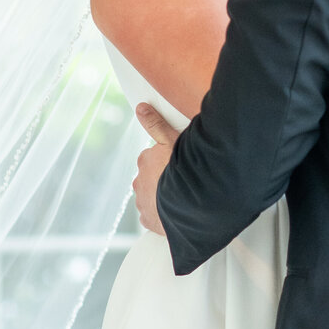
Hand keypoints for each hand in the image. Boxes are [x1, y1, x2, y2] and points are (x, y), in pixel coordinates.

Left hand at [132, 103, 177, 235]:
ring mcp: (142, 202)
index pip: (153, 159)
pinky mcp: (148, 221)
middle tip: (183, 181)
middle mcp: (139, 181)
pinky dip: (162, 215)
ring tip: (181, 198)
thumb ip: (156, 123)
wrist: (190, 203)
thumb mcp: (172, 139)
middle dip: (163, 180)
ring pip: (152, 197)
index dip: (168, 161)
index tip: (181, 165)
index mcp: (145, 160)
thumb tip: (140, 107)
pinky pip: (153, 217)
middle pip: (152, 178)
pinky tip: (176, 213)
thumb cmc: (185, 169)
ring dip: (162, 197)